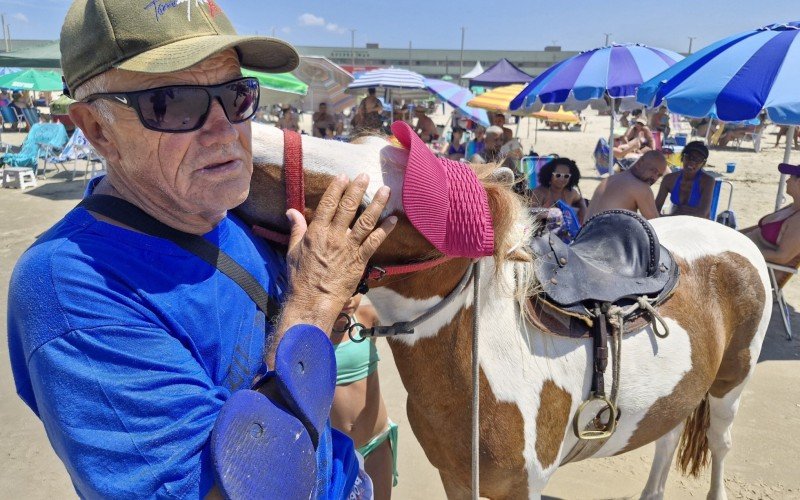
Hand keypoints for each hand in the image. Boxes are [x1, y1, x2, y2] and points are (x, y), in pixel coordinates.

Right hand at [281, 173, 396, 332]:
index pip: (328, 204)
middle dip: (357, 190)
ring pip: (365, 222)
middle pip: (348, 208)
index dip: (336, 189)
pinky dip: (385, 230)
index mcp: (316, 232)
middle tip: (365, 175)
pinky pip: (375, 242)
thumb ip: (296, 229)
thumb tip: (291, 211)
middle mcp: (334, 237)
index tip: (344, 176)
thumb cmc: (300, 278)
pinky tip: (394, 219)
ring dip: (377, 205)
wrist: (312, 301)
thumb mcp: (293, 251)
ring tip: (386, 190)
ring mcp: (349, 248)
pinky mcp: (360, 261)